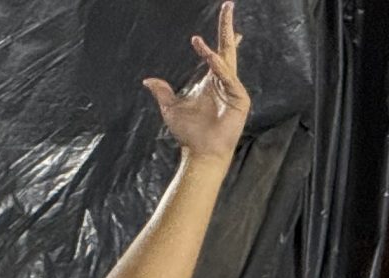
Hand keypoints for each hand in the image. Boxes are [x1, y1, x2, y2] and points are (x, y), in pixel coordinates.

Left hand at [145, 2, 248, 161]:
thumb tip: (148, 80)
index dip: (219, 36)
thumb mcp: (171, 107)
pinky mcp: (240, 99)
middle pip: (228, 48)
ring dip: (212, 50)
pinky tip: (209, 59)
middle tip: (228, 4)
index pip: (217, 53)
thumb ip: (162, 92)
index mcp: (211, 81)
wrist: (200, 151)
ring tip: (196, 42)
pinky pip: (228, 78)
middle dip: (227, 27)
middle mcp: (224, 82)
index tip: (223, 18)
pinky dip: (218, 67)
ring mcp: (234, 90)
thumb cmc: (189, 133)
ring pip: (225, 62)